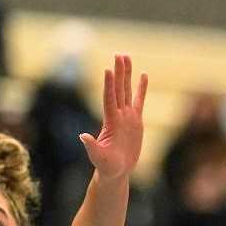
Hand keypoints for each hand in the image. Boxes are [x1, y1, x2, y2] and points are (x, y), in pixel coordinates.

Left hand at [79, 54, 147, 178]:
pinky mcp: (136, 121)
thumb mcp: (99, 157)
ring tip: (126, 57)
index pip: (110, 99)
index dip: (109, 85)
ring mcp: (127, 116)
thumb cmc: (106, 166)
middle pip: (119, 89)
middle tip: (119, 55)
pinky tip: (143, 75)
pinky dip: (141, 88)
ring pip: (127, 90)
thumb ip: (92, 147)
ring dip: (127, 74)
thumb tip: (82, 136)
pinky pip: (139, 100)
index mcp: (111, 122)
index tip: (108, 70)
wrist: (116, 171)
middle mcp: (118, 115)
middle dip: (119, 72)